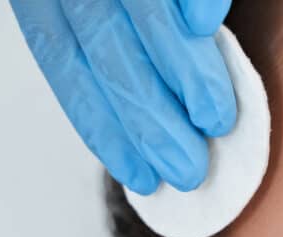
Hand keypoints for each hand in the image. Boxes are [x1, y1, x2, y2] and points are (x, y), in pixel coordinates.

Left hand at [9, 0, 236, 194]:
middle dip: (148, 113)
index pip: (66, 63)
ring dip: (182, 67)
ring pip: (139, 7)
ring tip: (216, 117)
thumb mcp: (91, 6)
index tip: (143, 174)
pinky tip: (210, 24)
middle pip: (104, 43)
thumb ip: (113, 46)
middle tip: (188, 165)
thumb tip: (151, 124)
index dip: (103, 124)